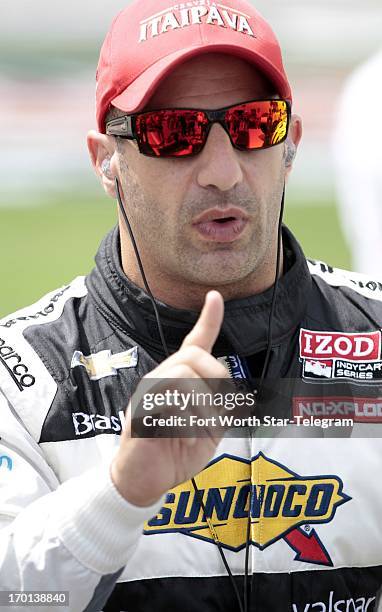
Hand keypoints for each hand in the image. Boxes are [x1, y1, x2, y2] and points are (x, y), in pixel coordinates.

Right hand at [110, 291, 227, 506]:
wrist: (145, 480)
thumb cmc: (176, 451)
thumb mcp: (209, 429)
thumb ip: (220, 408)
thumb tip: (233, 395)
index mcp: (180, 380)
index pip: (194, 343)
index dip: (207, 320)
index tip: (215, 297)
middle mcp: (162, 380)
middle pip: (194, 356)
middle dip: (217, 379)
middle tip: (219, 409)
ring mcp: (148, 394)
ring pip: (183, 376)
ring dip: (203, 406)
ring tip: (200, 430)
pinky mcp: (139, 412)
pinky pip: (168, 401)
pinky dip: (186, 422)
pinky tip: (183, 437)